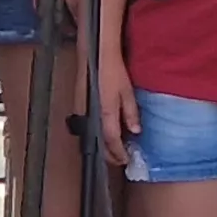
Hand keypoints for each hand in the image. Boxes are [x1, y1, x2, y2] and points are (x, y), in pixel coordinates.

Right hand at [93, 41, 139, 165]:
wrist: (95, 56)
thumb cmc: (113, 71)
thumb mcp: (127, 92)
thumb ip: (131, 113)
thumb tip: (136, 131)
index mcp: (105, 112)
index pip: (111, 140)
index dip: (118, 153)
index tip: (126, 160)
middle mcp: (91, 115)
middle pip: (99, 142)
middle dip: (110, 154)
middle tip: (121, 159)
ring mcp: (84, 112)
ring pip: (92, 136)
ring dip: (103, 146)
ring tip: (115, 149)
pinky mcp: (80, 107)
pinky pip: (89, 127)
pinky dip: (98, 135)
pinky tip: (106, 134)